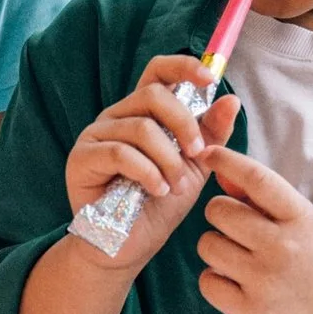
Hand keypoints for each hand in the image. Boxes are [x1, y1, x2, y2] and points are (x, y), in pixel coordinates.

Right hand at [63, 59, 238, 274]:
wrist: (130, 246)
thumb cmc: (159, 205)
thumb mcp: (195, 166)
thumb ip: (212, 133)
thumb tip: (231, 99)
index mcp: (142, 112)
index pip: (158, 71)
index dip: (183, 66)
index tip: (209, 78)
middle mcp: (117, 116)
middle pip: (152, 96)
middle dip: (184, 125)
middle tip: (198, 155)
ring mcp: (95, 135)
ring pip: (141, 128)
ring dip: (168, 160)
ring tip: (175, 187)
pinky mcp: (81, 158)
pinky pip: (120, 152)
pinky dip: (147, 173)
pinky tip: (156, 191)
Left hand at [195, 155, 312, 313]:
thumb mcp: (303, 220)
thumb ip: (261, 197)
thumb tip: (219, 171)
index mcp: (300, 217)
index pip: (256, 178)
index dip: (227, 160)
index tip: (209, 155)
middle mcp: (282, 246)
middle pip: (218, 211)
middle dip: (220, 214)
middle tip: (238, 230)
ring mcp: (265, 280)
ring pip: (207, 245)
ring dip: (216, 248)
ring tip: (240, 258)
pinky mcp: (251, 311)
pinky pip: (207, 282)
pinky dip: (215, 280)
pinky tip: (237, 282)